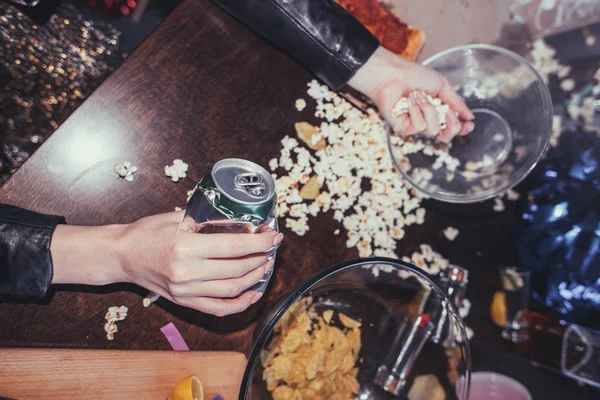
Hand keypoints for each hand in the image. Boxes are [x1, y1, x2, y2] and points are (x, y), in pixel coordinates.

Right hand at [51, 211, 282, 316]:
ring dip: (255, 278)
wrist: (122, 255)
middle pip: (237, 269)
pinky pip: (219, 308)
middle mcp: (186, 272)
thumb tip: (243, 222)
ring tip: (265, 266)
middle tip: (271, 249)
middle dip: (260, 258)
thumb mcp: (178, 217)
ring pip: (232, 290)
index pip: (233, 246)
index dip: (259, 242)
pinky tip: (253, 293)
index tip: (274, 236)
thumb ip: (209, 221)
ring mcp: (185, 291)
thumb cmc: (148, 232)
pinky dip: (240, 303)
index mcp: (185, 247)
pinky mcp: (184, 302)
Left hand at [348, 47, 474, 142]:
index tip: (469, 124)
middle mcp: (427, 122)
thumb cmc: (414, 76)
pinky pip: (418, 126)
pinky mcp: (403, 130)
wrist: (393, 74)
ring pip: (432, 130)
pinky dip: (416, 111)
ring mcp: (415, 127)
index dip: (462, 129)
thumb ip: (456, 103)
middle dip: (452, 126)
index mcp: (438, 112)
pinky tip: (409, 101)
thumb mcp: (442, 85)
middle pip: (445, 138)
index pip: (452, 128)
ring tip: (418, 95)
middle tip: (448, 113)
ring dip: (428, 109)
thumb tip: (469, 116)